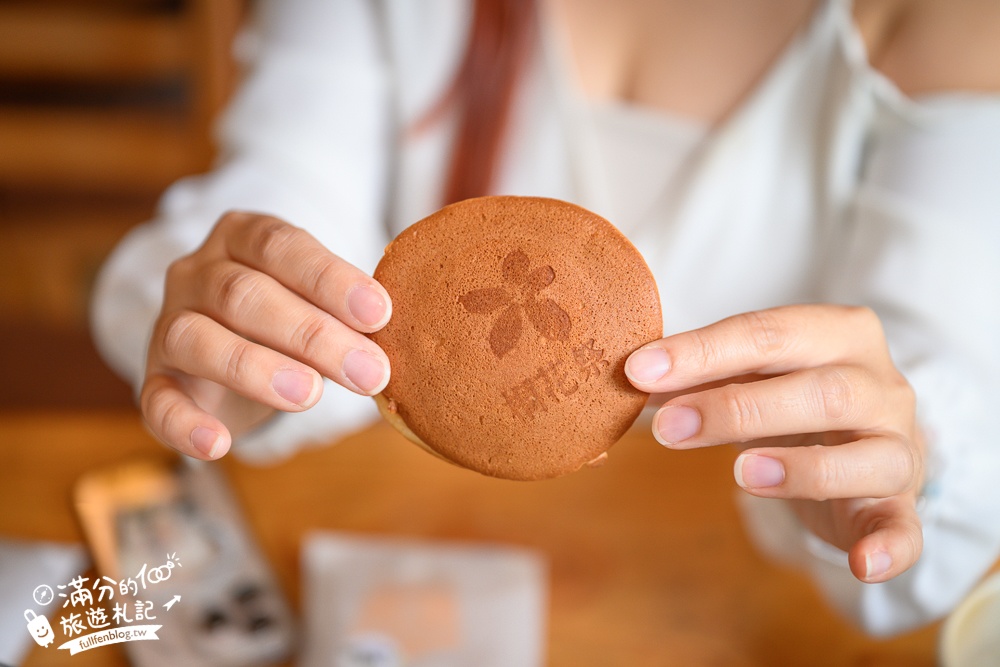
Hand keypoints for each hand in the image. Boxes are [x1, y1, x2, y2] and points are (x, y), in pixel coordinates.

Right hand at [141, 211, 391, 459]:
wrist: (234, 356)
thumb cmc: (292, 319)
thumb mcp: (320, 304)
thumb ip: (348, 315)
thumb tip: (393, 342)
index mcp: (242, 237)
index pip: (282, 246)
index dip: (330, 279)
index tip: (379, 314)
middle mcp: (196, 272)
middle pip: (245, 294)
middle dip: (313, 334)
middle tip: (368, 371)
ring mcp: (169, 325)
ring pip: (199, 338)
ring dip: (257, 368)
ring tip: (312, 396)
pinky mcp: (155, 380)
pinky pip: (157, 401)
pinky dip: (185, 425)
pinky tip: (218, 444)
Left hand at [625, 304, 923, 582]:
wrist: (865, 442)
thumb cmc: (792, 400)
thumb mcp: (749, 377)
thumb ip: (696, 376)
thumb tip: (628, 380)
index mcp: (837, 333)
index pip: (767, 333)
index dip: (701, 351)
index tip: (639, 371)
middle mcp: (879, 384)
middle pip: (819, 390)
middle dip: (737, 407)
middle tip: (669, 428)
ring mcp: (898, 445)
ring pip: (864, 454)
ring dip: (802, 467)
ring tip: (741, 475)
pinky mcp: (901, 505)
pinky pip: (906, 527)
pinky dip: (889, 548)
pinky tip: (861, 567)